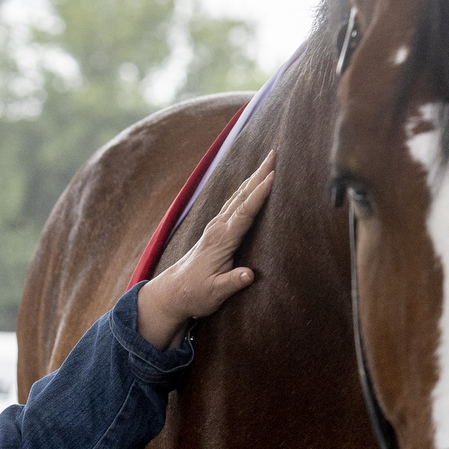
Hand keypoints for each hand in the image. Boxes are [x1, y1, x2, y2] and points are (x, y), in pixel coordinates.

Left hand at [136, 151, 276, 350]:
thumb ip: (232, 283)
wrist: (174, 292)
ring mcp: (216, 226)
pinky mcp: (216, 229)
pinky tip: (252, 182)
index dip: (259, 195)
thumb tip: (249, 275)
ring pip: (238, 196)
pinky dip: (246, 189)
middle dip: (258, 175)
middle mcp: (218, 228)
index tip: (273, 177)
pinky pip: (234, 203)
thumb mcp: (215, 294)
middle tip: (274, 155)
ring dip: (253, 177)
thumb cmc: (195, 294)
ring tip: (268, 161)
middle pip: (242, 196)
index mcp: (221, 240)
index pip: (244, 213)